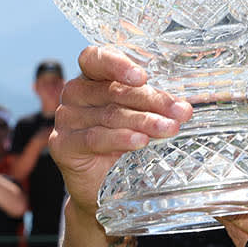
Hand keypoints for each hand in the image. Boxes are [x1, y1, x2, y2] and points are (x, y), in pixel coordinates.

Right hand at [47, 46, 191, 220]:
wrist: (101, 187)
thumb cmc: (124, 143)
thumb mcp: (142, 118)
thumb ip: (156, 107)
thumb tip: (185, 108)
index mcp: (93, 77)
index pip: (97, 59)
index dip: (118, 64)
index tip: (142, 77)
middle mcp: (75, 93)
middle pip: (112, 90)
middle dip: (151, 101)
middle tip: (180, 112)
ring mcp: (66, 118)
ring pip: (109, 114)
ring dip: (143, 121)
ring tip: (169, 129)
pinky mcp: (63, 144)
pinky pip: (94, 138)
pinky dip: (120, 139)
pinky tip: (139, 141)